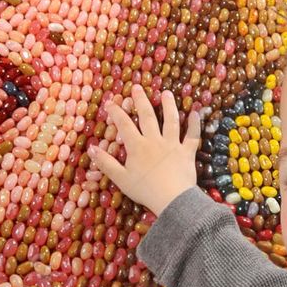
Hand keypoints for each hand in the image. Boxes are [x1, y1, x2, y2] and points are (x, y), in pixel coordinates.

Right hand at [88, 84, 201, 217]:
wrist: (172, 199)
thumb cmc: (145, 190)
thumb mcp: (121, 179)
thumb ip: (106, 163)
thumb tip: (91, 148)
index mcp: (137, 147)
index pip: (124, 125)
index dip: (116, 112)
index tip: (111, 102)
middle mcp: (155, 140)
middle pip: (148, 116)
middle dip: (141, 101)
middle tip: (137, 87)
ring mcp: (173, 145)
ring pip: (171, 120)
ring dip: (168, 105)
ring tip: (166, 93)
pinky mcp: (187, 152)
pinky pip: (193, 136)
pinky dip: (195, 124)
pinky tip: (195, 113)